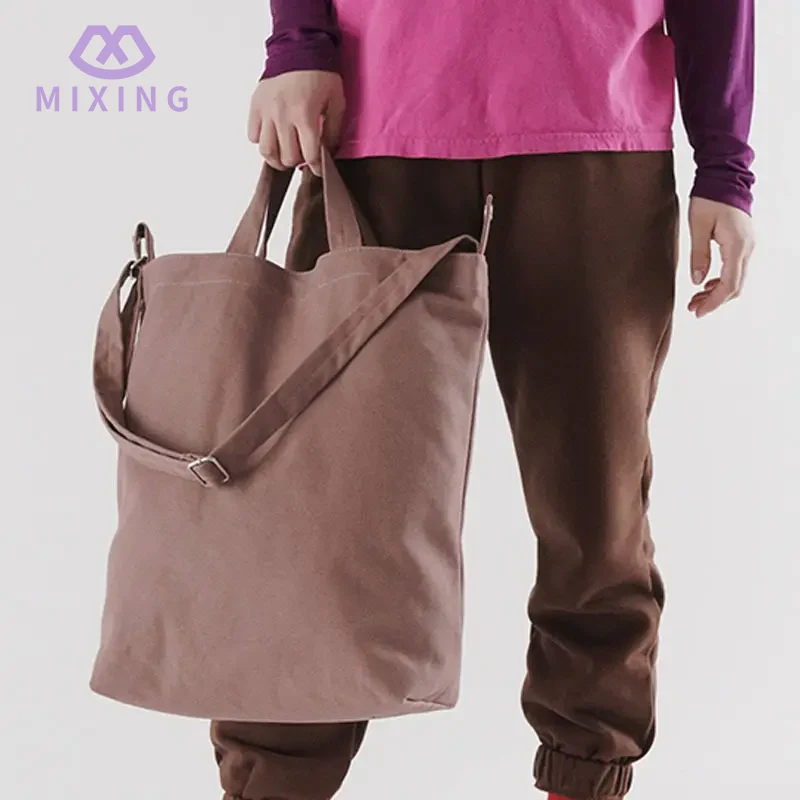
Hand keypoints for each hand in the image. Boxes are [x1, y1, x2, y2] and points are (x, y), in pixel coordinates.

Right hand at [247, 70, 345, 176]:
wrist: (299, 47)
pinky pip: (252, 134)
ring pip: (266, 150)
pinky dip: (261, 140)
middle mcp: (283, 116)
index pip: (309, 155)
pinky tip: (271, 137)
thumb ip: (333, 130)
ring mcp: (266, 111)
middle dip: (297, 161)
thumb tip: (328, 153)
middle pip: (286, 157)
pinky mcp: (255, 105)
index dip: (316, 168)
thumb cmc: (320, 73)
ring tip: (283, 156)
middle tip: (302, 156)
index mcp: (305, 115)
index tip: (318, 170)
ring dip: (276, 158)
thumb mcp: (336, 102)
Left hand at [687, 197, 755, 317]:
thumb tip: (697, 282)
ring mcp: (748, 245)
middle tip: (693, 308)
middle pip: (735, 286)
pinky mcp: (743, 243)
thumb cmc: (709, 198)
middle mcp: (747, 248)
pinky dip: (721, 280)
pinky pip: (736, 269)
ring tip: (695, 299)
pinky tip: (706, 284)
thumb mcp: (697, 227)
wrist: (724, 178)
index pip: (729, 285)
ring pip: (736, 279)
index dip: (713, 302)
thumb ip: (698, 255)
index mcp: (737, 246)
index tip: (698, 312)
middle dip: (714, 301)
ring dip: (717, 292)